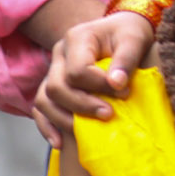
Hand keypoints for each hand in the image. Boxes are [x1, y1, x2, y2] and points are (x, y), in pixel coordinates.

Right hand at [34, 11, 153, 146]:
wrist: (122, 32)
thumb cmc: (129, 34)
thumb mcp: (134, 39)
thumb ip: (126, 59)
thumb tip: (116, 84)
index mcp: (76, 38)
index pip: (77, 70)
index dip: (99, 86)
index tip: (124, 92)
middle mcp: (58, 54)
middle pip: (56, 87)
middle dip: (82, 105)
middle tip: (109, 114)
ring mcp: (52, 71)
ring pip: (43, 100)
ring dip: (64, 119)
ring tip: (86, 132)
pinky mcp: (53, 86)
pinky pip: (40, 109)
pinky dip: (47, 126)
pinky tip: (60, 143)